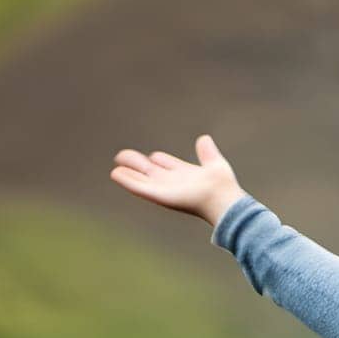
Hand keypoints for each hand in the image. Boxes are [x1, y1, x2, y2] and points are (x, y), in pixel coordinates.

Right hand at [110, 134, 244, 226]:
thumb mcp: (215, 163)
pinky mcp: (158, 195)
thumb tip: (204, 138)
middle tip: (122, 156)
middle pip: (150, 170)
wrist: (222, 199)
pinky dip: (127, 180)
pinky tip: (116, 173)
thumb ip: (207, 152)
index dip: (160, 158)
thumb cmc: (222, 186)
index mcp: (185, 173)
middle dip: (137, 163)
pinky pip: (138, 187)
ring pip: (141, 179)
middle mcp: (172, 182)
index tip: (153, 155)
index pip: (166, 164)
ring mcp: (164, 189)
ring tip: (117, 166)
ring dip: (129, 173)